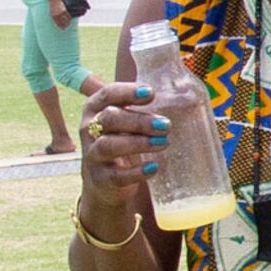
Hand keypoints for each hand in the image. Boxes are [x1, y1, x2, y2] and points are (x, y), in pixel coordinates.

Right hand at [77, 74, 160, 227]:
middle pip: (110, 119)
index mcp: (95, 109)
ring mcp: (93, 155)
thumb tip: (181, 90)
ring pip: (109, 145)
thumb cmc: (121, 139)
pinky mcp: (101, 179)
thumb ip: (141, 106)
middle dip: (139, 121)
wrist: (105, 180)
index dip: (127, 92)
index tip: (151, 93)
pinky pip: (117, 175)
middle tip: (166, 124)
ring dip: (138, 143)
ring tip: (163, 142)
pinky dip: (137, 172)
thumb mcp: (126, 120)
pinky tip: (154, 167)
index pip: (107, 95)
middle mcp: (89, 130)